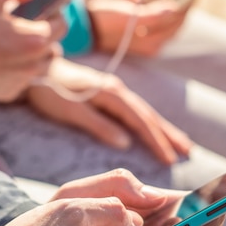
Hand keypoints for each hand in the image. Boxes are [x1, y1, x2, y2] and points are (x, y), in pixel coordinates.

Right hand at [0, 0, 65, 102]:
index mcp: (36, 39)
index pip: (62, 24)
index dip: (54, 14)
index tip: (41, 9)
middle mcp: (36, 63)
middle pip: (54, 46)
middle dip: (43, 34)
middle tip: (23, 26)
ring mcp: (24, 80)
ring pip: (41, 64)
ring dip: (34, 54)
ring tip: (13, 44)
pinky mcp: (11, 92)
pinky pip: (23, 78)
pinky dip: (17, 69)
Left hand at [27, 56, 191, 163]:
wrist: (37, 66)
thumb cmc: (49, 90)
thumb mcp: (71, 111)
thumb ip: (98, 125)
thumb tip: (124, 143)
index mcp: (112, 95)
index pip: (140, 122)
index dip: (156, 141)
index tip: (170, 159)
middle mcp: (118, 90)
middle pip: (149, 115)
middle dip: (169, 135)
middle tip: (188, 152)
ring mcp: (115, 90)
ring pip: (145, 112)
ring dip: (164, 128)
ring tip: (182, 143)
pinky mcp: (109, 93)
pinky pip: (136, 110)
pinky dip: (150, 122)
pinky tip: (155, 129)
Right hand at [87, 0, 190, 56]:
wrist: (85, 28)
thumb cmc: (104, 19)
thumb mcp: (127, 15)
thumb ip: (151, 14)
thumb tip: (173, 8)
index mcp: (152, 42)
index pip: (177, 20)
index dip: (187, 4)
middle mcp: (152, 45)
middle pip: (177, 24)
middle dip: (185, 6)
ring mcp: (148, 43)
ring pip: (170, 24)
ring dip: (176, 9)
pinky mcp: (142, 39)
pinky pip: (162, 25)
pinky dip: (166, 12)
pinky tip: (167, 0)